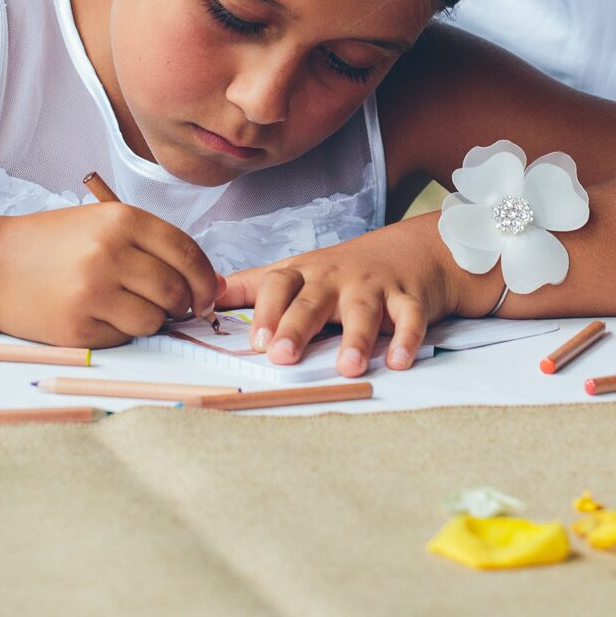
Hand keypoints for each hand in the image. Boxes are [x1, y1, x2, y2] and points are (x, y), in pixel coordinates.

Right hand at [0, 203, 222, 348]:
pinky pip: (124, 337)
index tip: (207, 293)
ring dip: (151, 320)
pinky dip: (121, 331)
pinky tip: (98, 315)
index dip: (204, 279)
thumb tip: (212, 284)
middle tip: (172, 307)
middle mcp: (109, 252)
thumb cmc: (53, 245)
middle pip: (176, 290)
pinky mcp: (78, 325)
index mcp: (122, 219)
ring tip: (125, 307)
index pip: (188, 253)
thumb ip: (156, 247)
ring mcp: (92, 290)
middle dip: (182, 304)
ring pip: (154, 319)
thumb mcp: (103, 225)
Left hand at [215, 213, 487, 378]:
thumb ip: (252, 287)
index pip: (278, 285)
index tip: (255, 341)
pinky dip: (407, 338)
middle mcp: (336, 279)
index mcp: (305, 274)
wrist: (410, 249)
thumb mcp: (297, 272)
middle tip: (282, 356)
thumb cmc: (342, 271)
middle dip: (296, 327)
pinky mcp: (409, 298)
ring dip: (356, 338)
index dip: (265, 311)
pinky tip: (399, 361)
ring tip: (348, 367)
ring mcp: (374, 288)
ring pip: (363, 311)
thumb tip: (205, 296)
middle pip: (313, 301)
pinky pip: (409, 317)